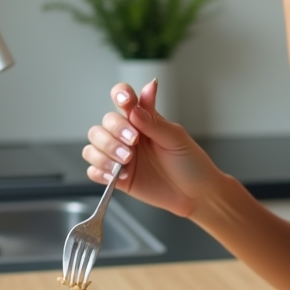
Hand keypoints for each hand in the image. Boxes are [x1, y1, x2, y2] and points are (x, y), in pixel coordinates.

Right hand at [83, 79, 219, 217]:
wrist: (195, 193)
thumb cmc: (190, 163)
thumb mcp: (176, 138)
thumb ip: (153, 121)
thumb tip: (134, 107)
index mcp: (143, 120)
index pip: (123, 98)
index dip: (120, 95)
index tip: (126, 101)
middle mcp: (128, 135)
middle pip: (104, 124)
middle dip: (115, 133)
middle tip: (133, 144)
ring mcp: (120, 156)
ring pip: (93, 146)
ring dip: (105, 152)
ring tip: (126, 162)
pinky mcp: (117, 177)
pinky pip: (93, 171)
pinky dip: (99, 171)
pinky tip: (116, 175)